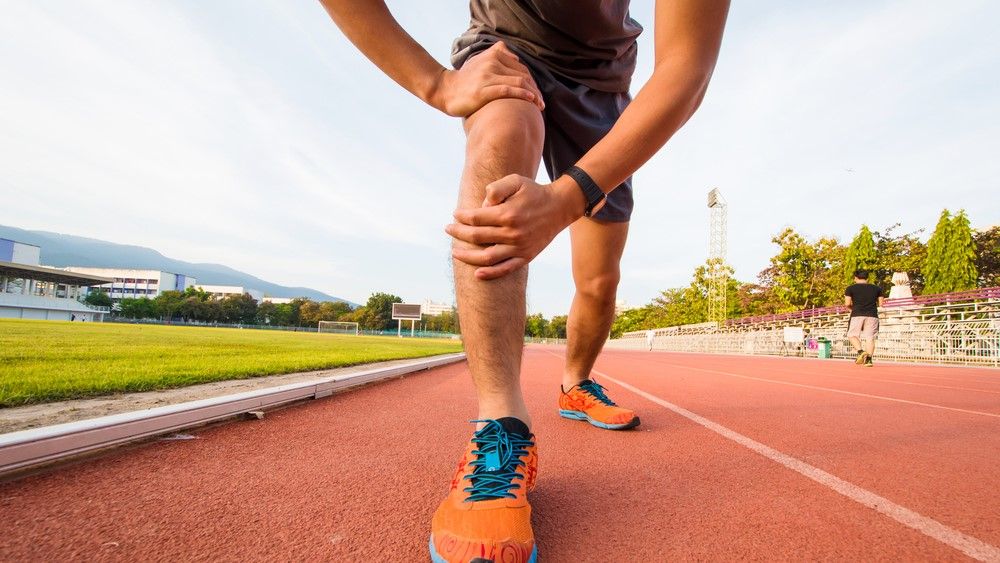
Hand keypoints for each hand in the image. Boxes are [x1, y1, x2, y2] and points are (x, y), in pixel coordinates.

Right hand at [428, 42, 544, 116]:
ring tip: (540, 105)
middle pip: (522, 75)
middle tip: (541, 102)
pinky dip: (523, 94)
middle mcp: (492, 62)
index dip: (532, 80)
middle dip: (535, 89)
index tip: (537, 93)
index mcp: (493, 54)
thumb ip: (495, 55)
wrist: (444, 90)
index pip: (520, 67)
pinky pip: (508, 90)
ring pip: (518, 82)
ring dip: (533, 94)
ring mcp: (487, 76)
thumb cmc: (465, 80)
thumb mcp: (479, 61)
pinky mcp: (483, 90)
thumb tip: (514, 56)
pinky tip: (531, 100)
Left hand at [446, 175, 586, 279]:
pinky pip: (505, 268)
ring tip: (455, 253)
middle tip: (448, 229)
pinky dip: (490, 273)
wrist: (560, 207)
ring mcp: (519, 247)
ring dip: (468, 257)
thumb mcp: (516, 181)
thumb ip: (496, 188)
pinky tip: (477, 274)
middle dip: (459, 234)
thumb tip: (482, 204)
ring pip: (487, 257)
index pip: (476, 218)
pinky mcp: (526, 256)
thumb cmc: (534, 192)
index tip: (455, 215)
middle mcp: (512, 233)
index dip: (462, 217)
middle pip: (477, 237)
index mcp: (508, 213)